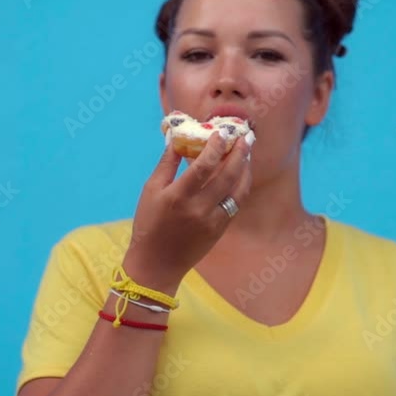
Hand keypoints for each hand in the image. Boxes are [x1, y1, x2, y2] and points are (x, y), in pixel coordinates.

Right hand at [125, 132, 252, 286]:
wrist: (157, 263)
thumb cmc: (149, 223)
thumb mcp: (150, 190)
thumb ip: (166, 163)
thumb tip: (178, 138)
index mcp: (177, 197)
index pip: (203, 166)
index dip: (215, 147)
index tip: (221, 132)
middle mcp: (197, 209)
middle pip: (227, 176)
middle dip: (239, 154)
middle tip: (245, 137)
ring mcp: (212, 221)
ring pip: (237, 191)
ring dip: (245, 170)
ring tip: (246, 153)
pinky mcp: (219, 230)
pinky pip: (235, 204)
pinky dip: (241, 187)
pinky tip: (241, 175)